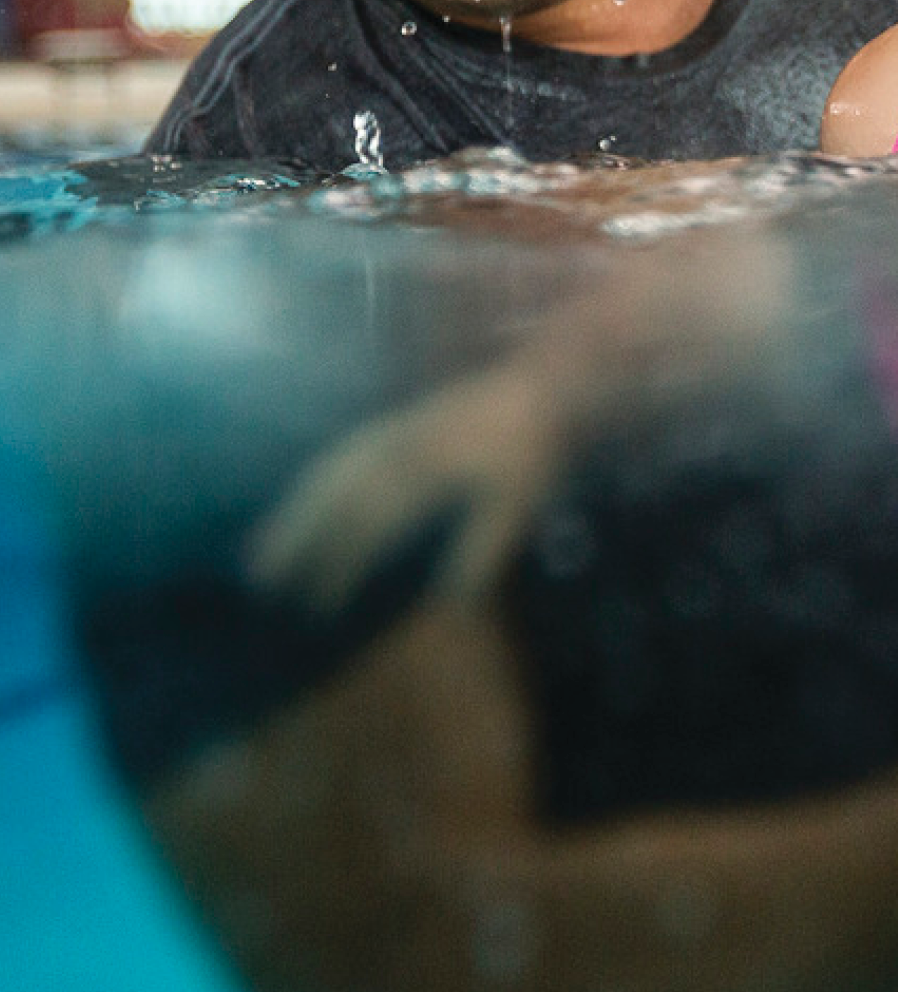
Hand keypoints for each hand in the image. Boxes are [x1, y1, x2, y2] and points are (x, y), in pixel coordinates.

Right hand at [249, 359, 565, 611]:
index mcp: (424, 471)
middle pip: (333, 499)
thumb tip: (450, 604)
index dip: (340, 567)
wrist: (541, 385)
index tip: (319, 606)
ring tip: (262, 549)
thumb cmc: (532, 449)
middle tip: (263, 583)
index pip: (369, 526)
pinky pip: (340, 453)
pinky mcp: (396, 422)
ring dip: (293, 513)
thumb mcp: (517, 503)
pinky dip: (313, 480)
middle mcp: (397, 449)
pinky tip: (303, 499)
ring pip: (327, 474)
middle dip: (296, 542)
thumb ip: (481, 551)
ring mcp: (392, 431)